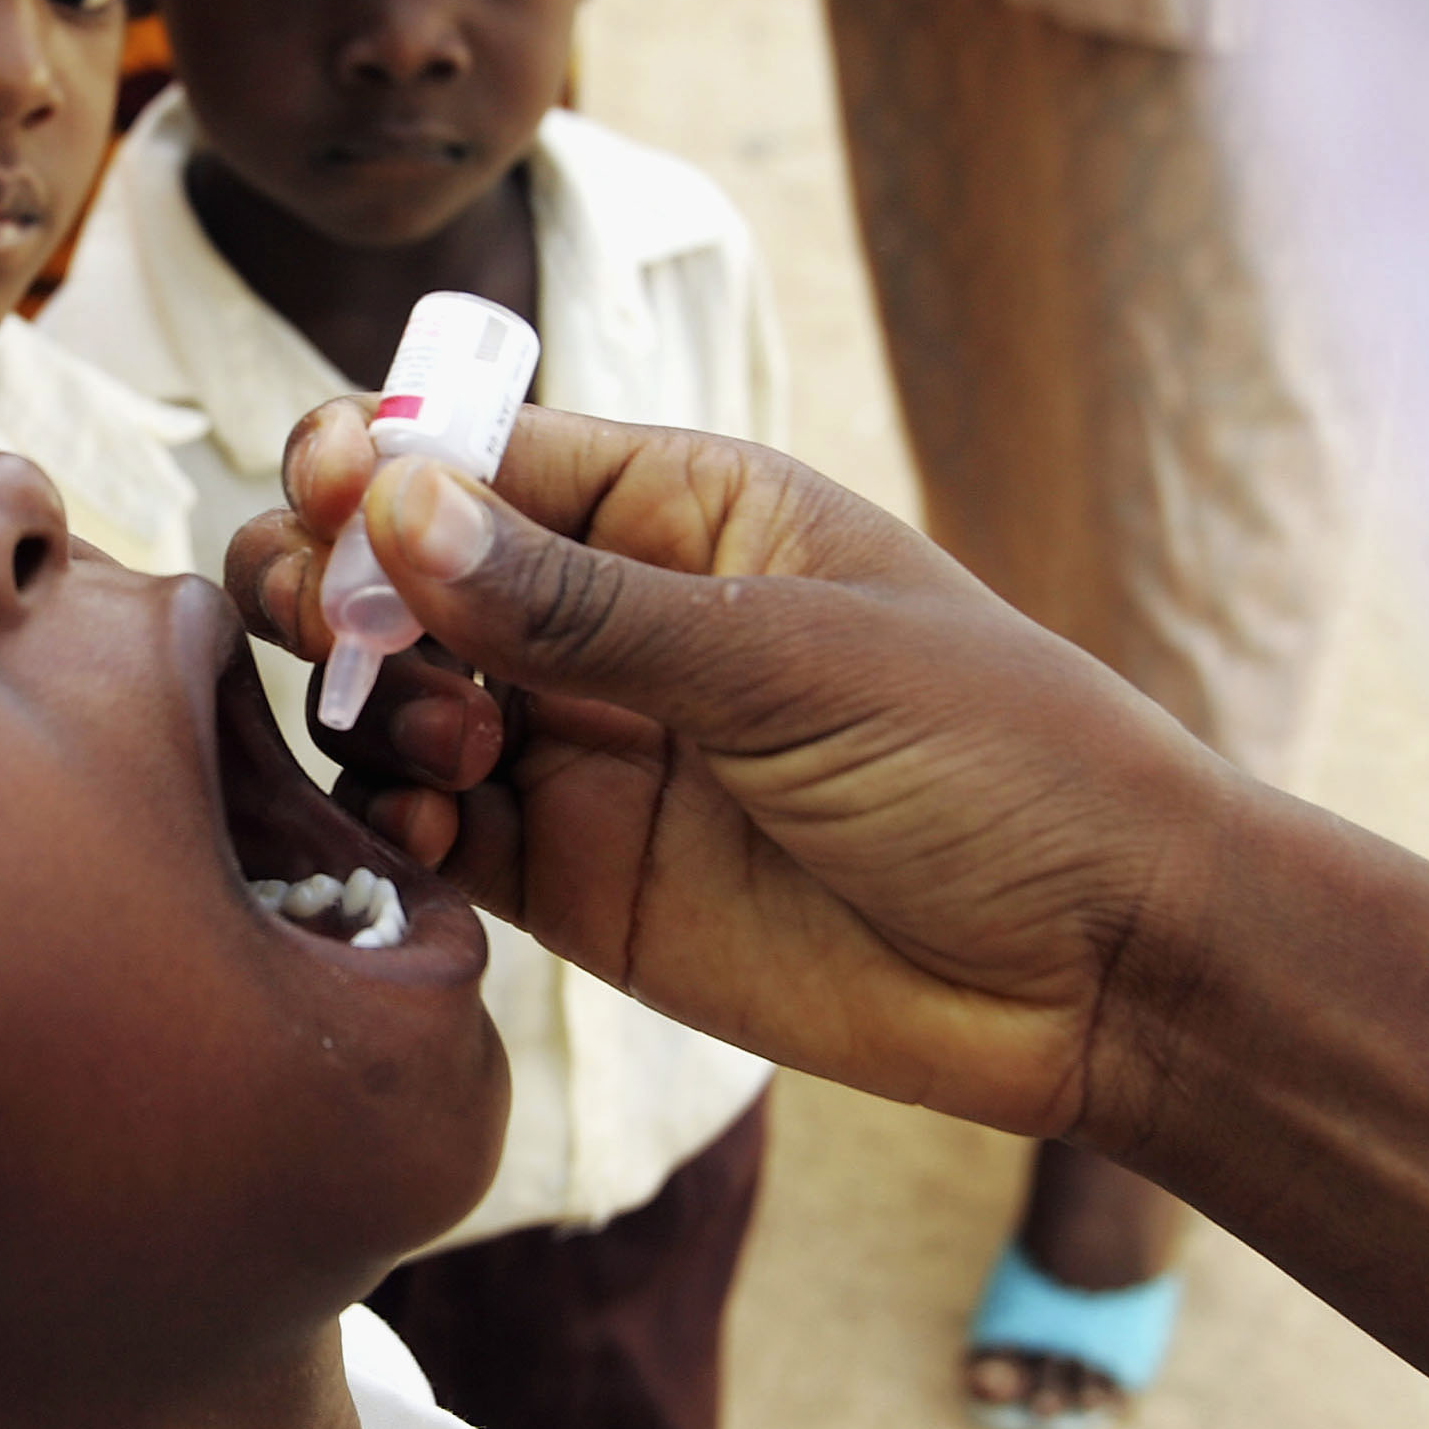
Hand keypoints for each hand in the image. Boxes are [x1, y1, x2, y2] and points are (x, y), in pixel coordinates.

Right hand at [227, 399, 1239, 1143]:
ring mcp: (580, 748)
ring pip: (393, 700)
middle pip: (400, 573)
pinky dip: (393, 820)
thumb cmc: (995, 760)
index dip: (378, 460)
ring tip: (451, 744)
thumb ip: (579, 604)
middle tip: (342, 632)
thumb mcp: (789, 659)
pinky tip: (428, 827)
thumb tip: (391, 506)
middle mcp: (602, 619)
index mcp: (671, 510)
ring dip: (373, 707)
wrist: (1102, 975)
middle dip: (336, 584)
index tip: (327, 487)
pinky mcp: (571, 877)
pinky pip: (432, 829)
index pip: (476, 452)